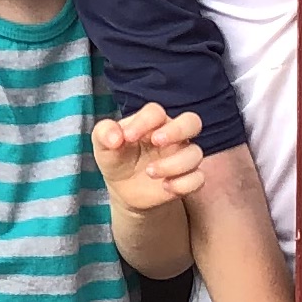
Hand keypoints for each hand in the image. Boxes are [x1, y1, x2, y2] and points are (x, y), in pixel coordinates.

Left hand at [93, 101, 206, 217]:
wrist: (124, 189)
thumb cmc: (117, 158)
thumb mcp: (103, 145)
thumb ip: (104, 133)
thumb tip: (116, 137)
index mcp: (152, 122)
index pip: (156, 112)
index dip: (144, 122)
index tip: (127, 137)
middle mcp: (173, 135)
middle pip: (191, 121)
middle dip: (177, 130)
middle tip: (156, 141)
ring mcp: (182, 156)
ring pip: (195, 153)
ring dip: (174, 164)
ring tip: (150, 172)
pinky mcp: (187, 178)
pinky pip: (198, 178)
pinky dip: (184, 183)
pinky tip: (165, 187)